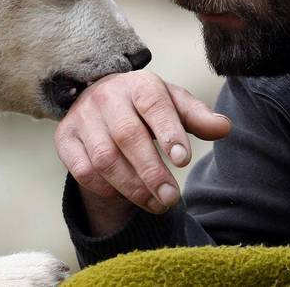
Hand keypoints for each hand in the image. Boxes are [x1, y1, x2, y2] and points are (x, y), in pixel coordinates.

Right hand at [54, 70, 230, 234]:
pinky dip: (104, 187)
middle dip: (151, 171)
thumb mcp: (174, 106)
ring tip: (156, 205)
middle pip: (127, 136)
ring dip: (131, 186)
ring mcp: (82, 117)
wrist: (101, 102)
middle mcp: (106, 97)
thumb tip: (224, 127)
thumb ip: (197, 117)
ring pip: (104, 158)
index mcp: (138, 84)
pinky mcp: (65, 138)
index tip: (183, 161)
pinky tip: (124, 195)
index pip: (154, 105)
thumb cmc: (146, 106)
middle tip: (171, 198)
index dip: (169, 132)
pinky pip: (82, 170)